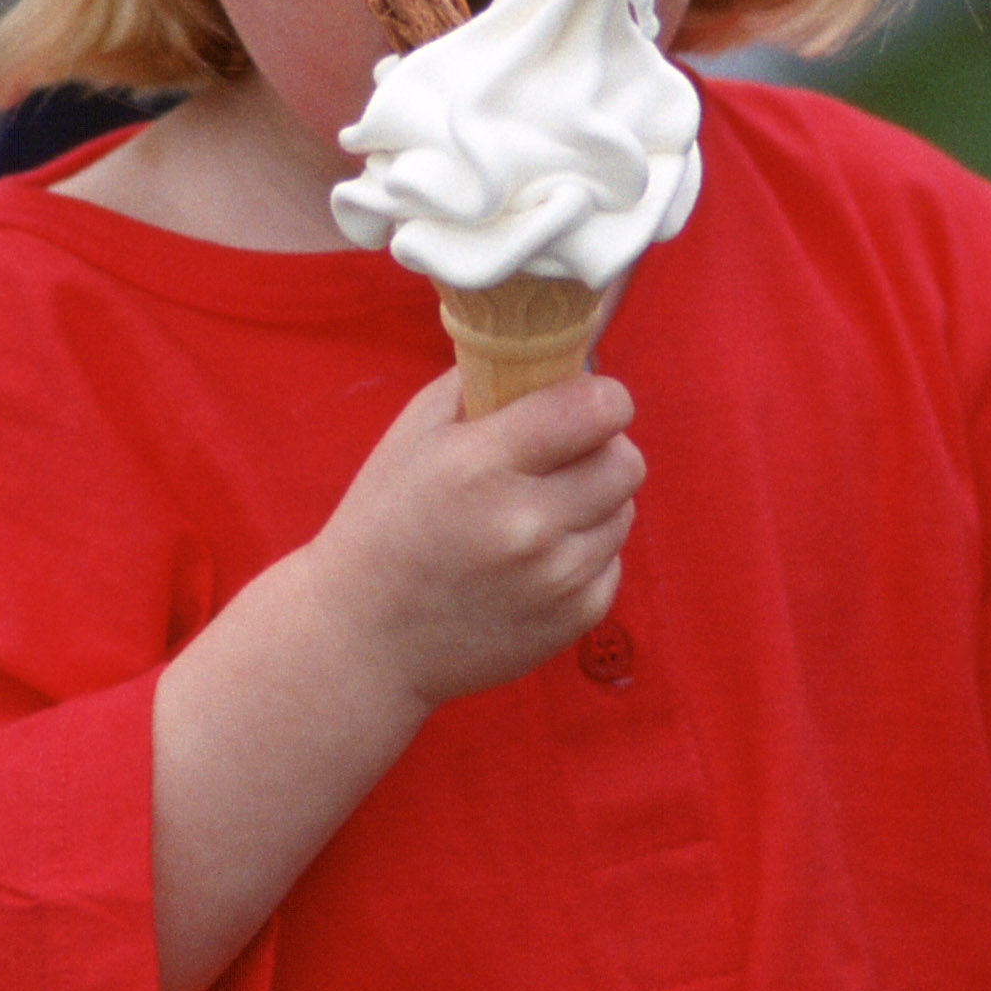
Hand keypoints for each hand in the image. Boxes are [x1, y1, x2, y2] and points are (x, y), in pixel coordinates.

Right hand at [311, 366, 644, 716]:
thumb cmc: (385, 522)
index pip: (596, 408)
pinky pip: (613, 561)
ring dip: (593, 502)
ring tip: (538, 512)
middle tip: (560, 457)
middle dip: (600, 448)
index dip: (600, 397)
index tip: (583, 402)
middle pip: (626, 460)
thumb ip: (484, 380)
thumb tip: (553, 351)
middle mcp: (527, 522)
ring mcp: (555, 578)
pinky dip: (585, 553)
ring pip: (625, 510)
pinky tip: (535, 560)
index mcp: (481, 464)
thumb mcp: (413, 433)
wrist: (365, 638)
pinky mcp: (574, 618)